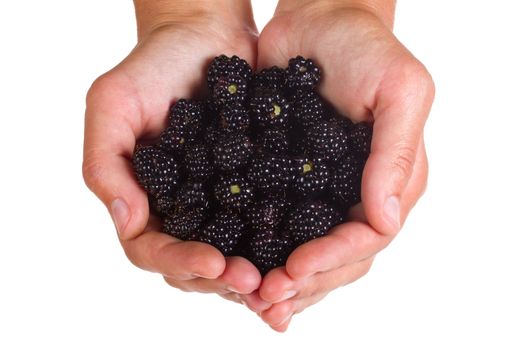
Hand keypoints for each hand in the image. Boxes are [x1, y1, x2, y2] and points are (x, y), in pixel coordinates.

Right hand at [82, 1, 261, 302]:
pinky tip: (301, 250)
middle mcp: (181, 209)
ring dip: (254, 271)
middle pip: (194, 263)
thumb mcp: (112, 106)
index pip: (152, 249)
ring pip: (232, 252)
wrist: (203, 35)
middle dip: (222, 279)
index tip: (215, 264)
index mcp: (145, 200)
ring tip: (279, 279)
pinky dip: (280, 243)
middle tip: (256, 283)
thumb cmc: (152, 66)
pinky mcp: (254, 186)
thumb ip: (106, 165)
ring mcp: (218, 201)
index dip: (181, 263)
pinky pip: (265, 221)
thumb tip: (127, 223)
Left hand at [247, 1, 434, 330]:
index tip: (294, 270)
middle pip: (336, 256)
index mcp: (391, 180)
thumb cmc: (366, 46)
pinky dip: (258, 247)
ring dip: (279, 277)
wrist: (318, 19)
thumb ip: (397, 153)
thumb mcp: (400, 88)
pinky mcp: (285, 178)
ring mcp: (319, 190)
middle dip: (303, 282)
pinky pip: (274, 222)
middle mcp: (355, 193)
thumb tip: (386, 219)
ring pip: (304, 248)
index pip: (367, 237)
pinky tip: (234, 263)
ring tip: (249, 299)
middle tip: (265, 301)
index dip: (332, 259)